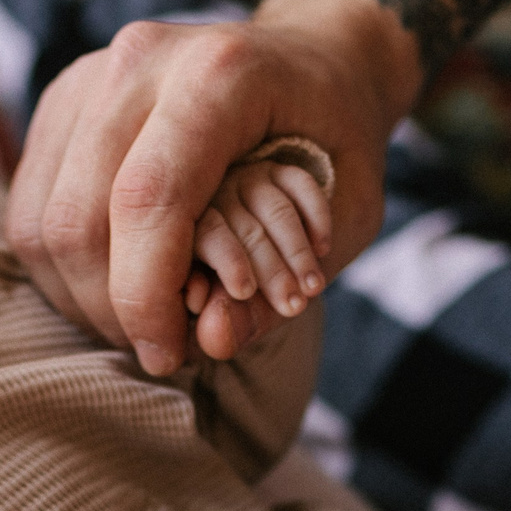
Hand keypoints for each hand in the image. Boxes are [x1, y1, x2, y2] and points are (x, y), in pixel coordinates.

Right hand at [7, 0, 416, 373]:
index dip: (147, 297)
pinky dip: (62, 268)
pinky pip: (30, 207)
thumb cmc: (338, 136)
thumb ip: (283, 284)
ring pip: (40, 220)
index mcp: (220, 72)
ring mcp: (89, 74)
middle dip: (112, 308)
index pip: (147, 201)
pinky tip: (114, 284)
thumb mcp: (349, 213)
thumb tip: (212, 342)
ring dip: (79, 296)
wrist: (311, 54)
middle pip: (78, 218)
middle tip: (159, 346)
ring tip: (138, 319)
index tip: (171, 356)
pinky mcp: (61, 101)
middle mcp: (140, 60)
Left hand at [184, 156, 331, 345]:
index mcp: (187, 227)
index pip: (207, 235)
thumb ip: (220, 326)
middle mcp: (214, 196)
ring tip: (312, 289)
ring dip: (298, 252)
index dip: (227, 262)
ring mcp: (249, 178)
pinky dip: (316, 217)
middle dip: (272, 271)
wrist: (252, 269)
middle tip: (294, 307)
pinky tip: (323, 249)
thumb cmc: (229, 297)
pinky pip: (301, 185)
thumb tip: (215, 339)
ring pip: (276, 210)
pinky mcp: (282, 170)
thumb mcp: (223, 317)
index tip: (245, 292)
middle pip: (245, 228)